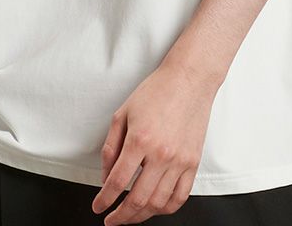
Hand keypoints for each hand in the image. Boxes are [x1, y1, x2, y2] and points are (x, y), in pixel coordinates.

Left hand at [91, 59, 218, 223]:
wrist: (189, 80)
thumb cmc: (156, 91)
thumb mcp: (123, 113)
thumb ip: (111, 146)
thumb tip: (105, 175)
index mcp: (140, 140)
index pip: (117, 181)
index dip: (104, 199)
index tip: (98, 206)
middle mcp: (161, 154)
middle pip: (138, 199)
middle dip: (121, 216)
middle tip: (112, 219)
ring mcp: (180, 161)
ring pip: (159, 203)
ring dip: (141, 216)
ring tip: (130, 216)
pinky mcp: (193, 162)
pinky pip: (180, 197)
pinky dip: (166, 208)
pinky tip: (155, 207)